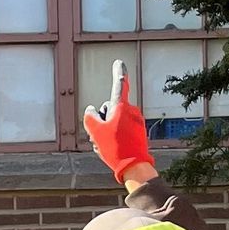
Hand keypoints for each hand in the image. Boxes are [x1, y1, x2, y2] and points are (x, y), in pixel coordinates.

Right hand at [83, 59, 153, 184]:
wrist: (135, 167)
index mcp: (121, 107)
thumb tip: (91, 111)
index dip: (118, 72)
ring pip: (115, 121)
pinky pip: (122, 130)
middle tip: (100, 136)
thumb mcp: (95, 131)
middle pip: (110, 109)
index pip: (119, 85)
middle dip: (102, 120)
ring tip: (106, 145)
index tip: (119, 62)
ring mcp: (136, 122)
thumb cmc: (115, 148)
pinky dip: (115, 137)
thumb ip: (90, 117)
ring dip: (107, 131)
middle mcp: (131, 111)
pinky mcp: (138, 132)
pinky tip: (113, 150)